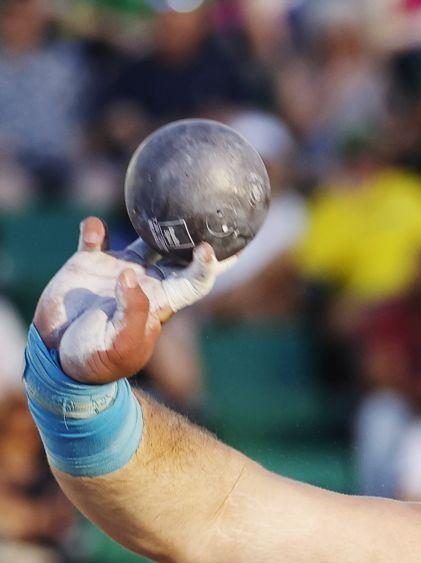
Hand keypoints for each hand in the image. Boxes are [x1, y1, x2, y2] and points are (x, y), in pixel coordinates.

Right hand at [33, 217, 231, 383]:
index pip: (195, 281)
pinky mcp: (88, 263)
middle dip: (200, 236)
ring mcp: (118, 269)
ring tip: (163, 199)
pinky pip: (94, 237)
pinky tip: (93, 228)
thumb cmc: (97, 359)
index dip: (207, 266)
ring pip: (143, 238)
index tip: (209, 248)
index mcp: (162, 302)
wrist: (59, 356)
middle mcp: (146, 281)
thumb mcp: (120, 344)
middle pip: (181, 255)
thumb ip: (130, 311)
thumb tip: (129, 275)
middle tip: (213, 211)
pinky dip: (93, 229)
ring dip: (152, 221)